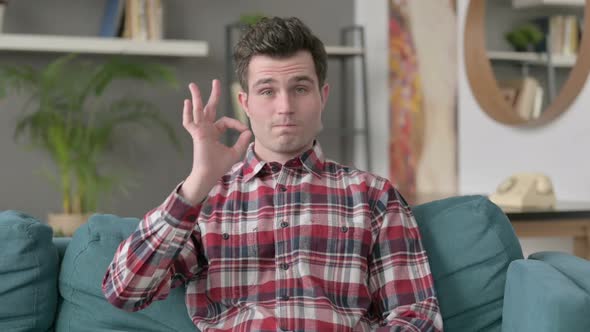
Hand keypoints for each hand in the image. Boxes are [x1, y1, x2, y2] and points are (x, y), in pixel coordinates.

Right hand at [180, 79, 251, 203]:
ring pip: (198, 110)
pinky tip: (188, 102)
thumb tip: (248, 131)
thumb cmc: (219, 166)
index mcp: (214, 132)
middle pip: (210, 108)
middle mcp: (206, 129)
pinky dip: (187, 113)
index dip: (237, 123)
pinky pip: (189, 122)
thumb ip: (242, 142)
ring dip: (196, 97)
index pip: (225, 121)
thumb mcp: (235, 152)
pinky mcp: (196, 135)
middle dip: (213, 95)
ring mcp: (200, 131)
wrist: (209, 175)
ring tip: (193, 84)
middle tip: (216, 81)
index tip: (245, 130)